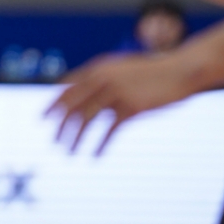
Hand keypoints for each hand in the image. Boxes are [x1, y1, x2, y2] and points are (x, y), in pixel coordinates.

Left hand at [46, 50, 204, 154]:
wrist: (180, 71)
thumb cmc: (150, 72)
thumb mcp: (121, 70)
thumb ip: (101, 80)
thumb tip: (82, 95)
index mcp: (97, 68)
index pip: (66, 88)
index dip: (53, 104)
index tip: (43, 119)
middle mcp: (102, 79)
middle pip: (72, 106)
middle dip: (60, 126)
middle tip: (54, 143)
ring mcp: (116, 92)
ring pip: (86, 119)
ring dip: (75, 138)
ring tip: (70, 152)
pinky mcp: (131, 107)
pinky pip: (109, 130)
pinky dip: (100, 145)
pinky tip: (95, 155)